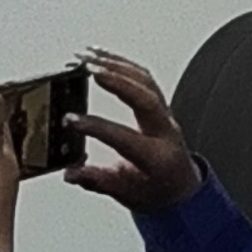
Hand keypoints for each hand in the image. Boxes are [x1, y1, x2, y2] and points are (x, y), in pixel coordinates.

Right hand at [64, 51, 201, 212]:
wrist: (181, 191)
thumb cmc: (156, 193)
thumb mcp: (125, 195)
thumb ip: (98, 181)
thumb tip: (71, 174)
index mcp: (156, 157)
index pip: (124, 137)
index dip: (95, 127)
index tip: (70, 120)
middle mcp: (165, 132)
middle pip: (145, 98)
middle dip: (116, 80)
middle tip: (88, 68)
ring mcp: (165, 116)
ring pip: (146, 82)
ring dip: (117, 65)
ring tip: (88, 57)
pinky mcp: (160, 107)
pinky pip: (146, 79)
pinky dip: (123, 64)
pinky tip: (103, 56)